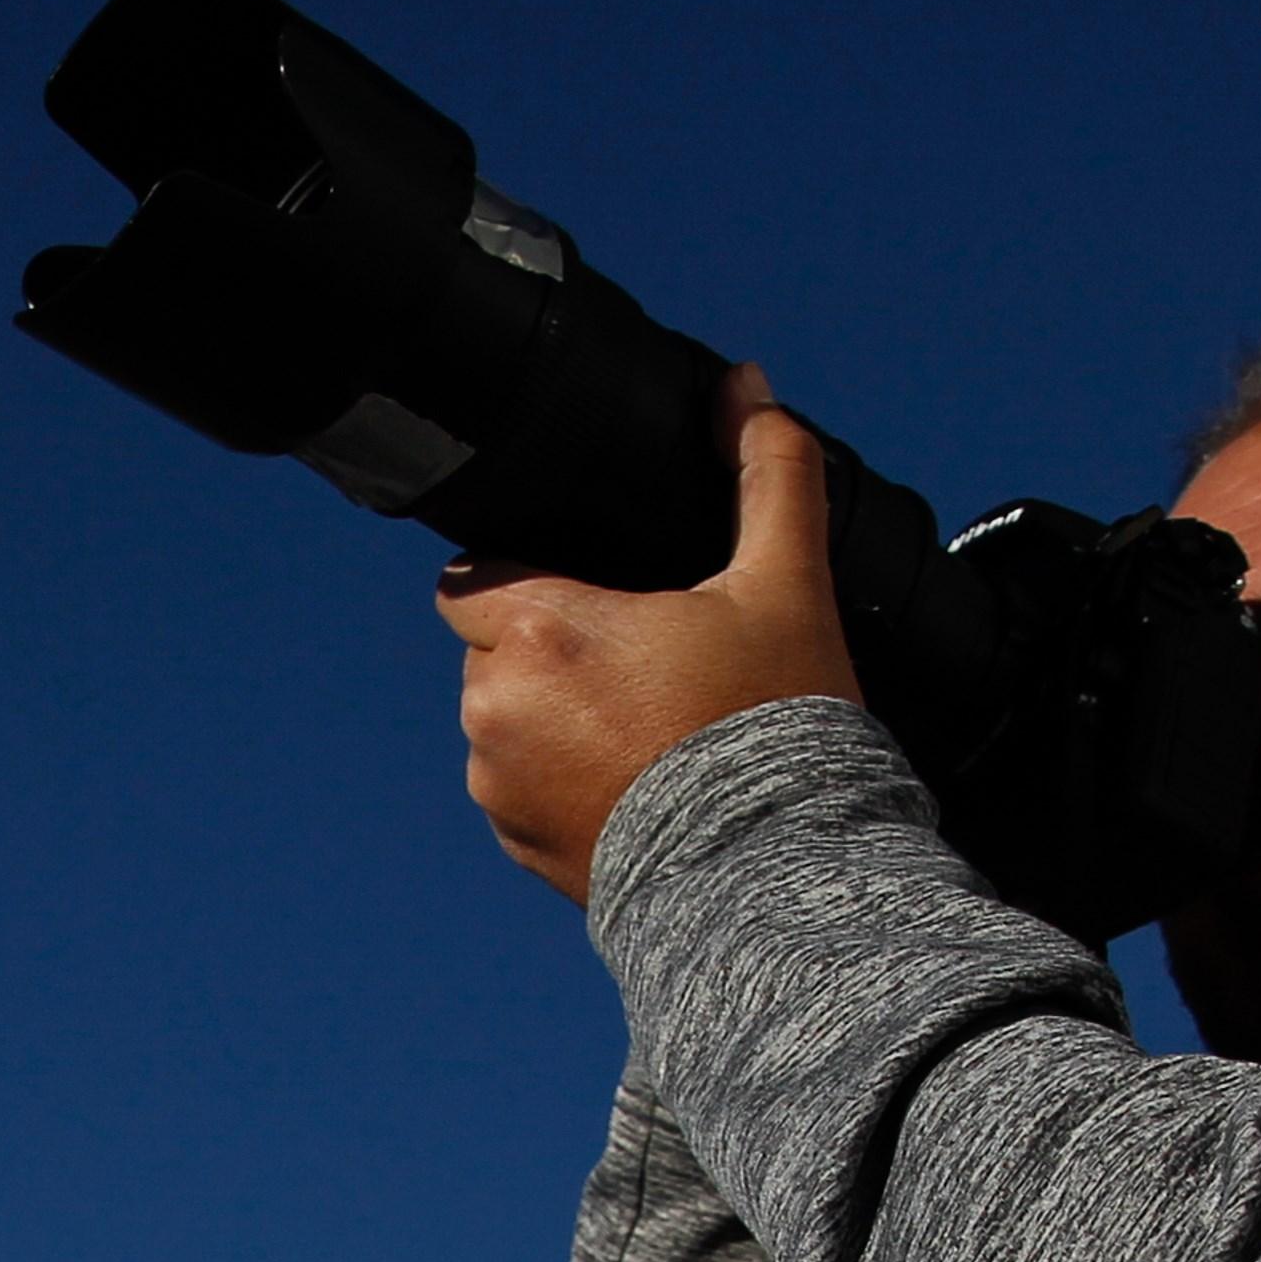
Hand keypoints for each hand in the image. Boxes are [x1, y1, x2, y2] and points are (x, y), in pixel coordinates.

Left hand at [438, 367, 858, 898]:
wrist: (771, 876)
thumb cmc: (775, 726)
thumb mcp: (786, 586)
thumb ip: (767, 473)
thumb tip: (745, 385)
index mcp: (538, 631)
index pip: (474, 577)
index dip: (524, 575)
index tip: (587, 592)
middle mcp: (495, 709)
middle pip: (495, 648)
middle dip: (550, 646)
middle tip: (642, 661)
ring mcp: (498, 785)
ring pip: (505, 720)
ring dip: (553, 713)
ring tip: (646, 726)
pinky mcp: (517, 845)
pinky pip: (520, 787)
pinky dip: (562, 778)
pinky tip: (635, 779)